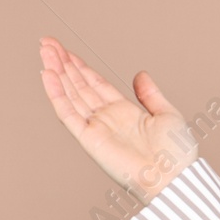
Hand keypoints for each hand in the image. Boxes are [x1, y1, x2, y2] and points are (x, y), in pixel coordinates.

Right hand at [38, 35, 197, 204]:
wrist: (172, 176)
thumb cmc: (175, 153)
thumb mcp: (167, 114)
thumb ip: (150, 94)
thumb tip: (140, 74)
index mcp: (124, 112)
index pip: (95, 84)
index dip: (80, 67)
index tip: (65, 50)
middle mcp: (106, 118)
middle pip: (78, 85)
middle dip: (63, 63)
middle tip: (47, 42)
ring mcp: (96, 128)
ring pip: (70, 94)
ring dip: (56, 72)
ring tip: (44, 50)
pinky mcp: (89, 138)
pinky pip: (68, 113)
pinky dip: (56, 94)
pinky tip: (48, 75)